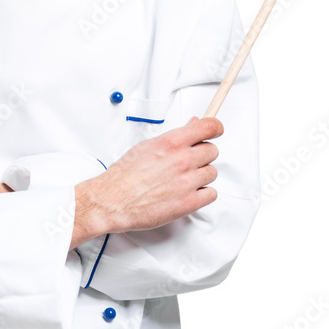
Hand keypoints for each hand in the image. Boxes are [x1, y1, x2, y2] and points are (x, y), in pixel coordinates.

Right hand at [71, 116, 222, 247]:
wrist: (112, 200)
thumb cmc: (125, 174)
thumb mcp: (148, 146)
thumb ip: (175, 137)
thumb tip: (192, 125)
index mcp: (172, 142)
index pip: (209, 127)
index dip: (216, 128)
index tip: (216, 131)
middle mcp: (182, 160)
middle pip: (212, 151)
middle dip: (203, 155)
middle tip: (190, 161)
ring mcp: (187, 182)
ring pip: (212, 173)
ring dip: (201, 176)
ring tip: (183, 179)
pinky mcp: (189, 203)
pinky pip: (211, 194)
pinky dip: (202, 194)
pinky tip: (187, 193)